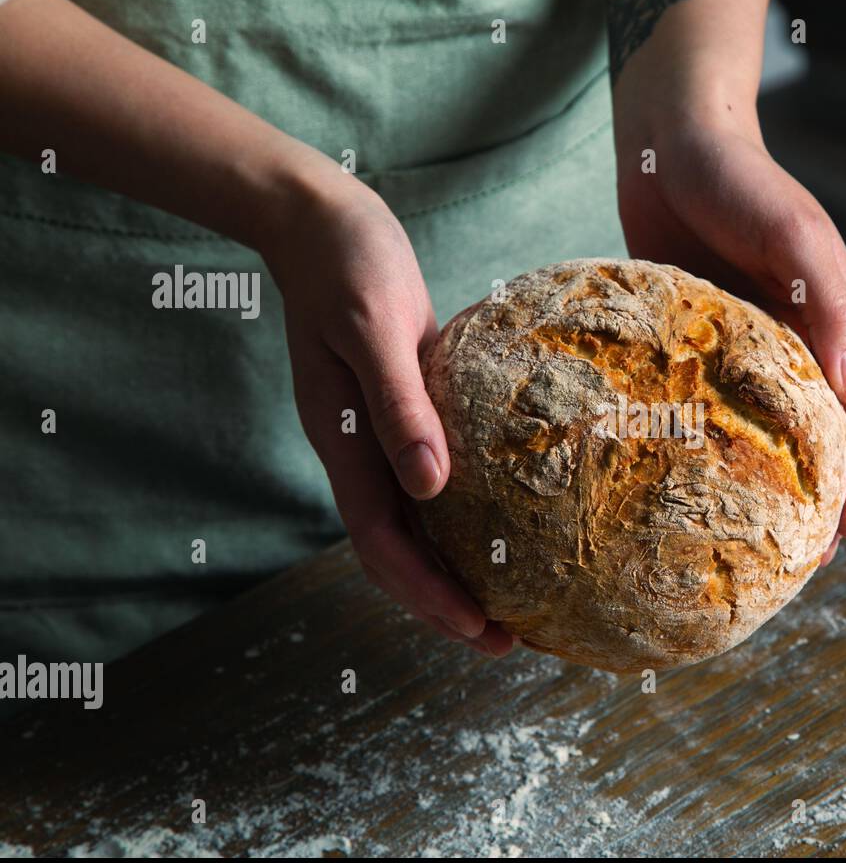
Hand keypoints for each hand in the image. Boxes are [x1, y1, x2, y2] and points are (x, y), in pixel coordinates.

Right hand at [259, 173, 515, 656]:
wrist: (319, 221)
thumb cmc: (348, 265)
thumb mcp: (374, 328)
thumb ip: (398, 406)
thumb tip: (432, 489)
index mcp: (344, 444)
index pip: (385, 545)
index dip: (430, 595)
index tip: (481, 630)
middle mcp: (359, 453)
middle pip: (398, 552)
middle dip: (446, 604)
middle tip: (509, 641)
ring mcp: (376, 436)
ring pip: (413, 525)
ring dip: (453, 569)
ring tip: (510, 601)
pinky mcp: (402, 411)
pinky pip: (428, 482)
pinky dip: (459, 518)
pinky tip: (501, 521)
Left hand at [614, 110, 845, 563]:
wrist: (673, 142)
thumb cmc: (742, 180)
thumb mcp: (795, 236)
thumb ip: (831, 305)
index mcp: (836, 326)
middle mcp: (797, 344)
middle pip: (819, 436)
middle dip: (818, 498)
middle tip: (796, 560)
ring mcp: (746, 349)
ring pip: (765, 431)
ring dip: (764, 483)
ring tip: (745, 536)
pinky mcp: (698, 346)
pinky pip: (709, 408)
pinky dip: (708, 448)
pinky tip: (682, 481)